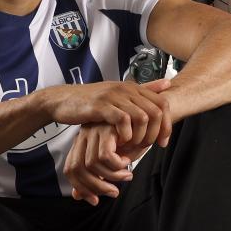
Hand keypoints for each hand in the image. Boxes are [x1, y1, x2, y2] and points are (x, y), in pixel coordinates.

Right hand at [40, 80, 172, 152]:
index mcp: (133, 87)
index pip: (163, 104)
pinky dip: (126, 135)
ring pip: (142, 117)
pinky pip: (123, 120)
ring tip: (133, 146)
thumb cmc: (92, 102)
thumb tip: (168, 83)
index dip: (167, 125)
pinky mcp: (101, 106)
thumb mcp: (120, 94)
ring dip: (141, 136)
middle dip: (155, 134)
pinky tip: (119, 142)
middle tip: (147, 147)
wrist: (62, 100)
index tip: (162, 143)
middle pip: (156, 112)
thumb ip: (143, 89)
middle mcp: (126, 89)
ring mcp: (114, 97)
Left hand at [64, 123, 132, 204]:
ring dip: (111, 176)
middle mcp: (83, 137)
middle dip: (95, 187)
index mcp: (81, 144)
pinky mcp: (106, 128)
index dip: (81, 188)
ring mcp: (93, 131)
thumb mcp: (111, 163)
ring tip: (127, 176)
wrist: (147, 117)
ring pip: (92, 164)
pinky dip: (117, 165)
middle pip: (76, 169)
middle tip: (114, 192)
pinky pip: (105, 155)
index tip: (95, 200)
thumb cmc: (130, 141)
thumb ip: (94, 177)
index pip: (70, 170)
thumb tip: (76, 196)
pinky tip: (128, 161)